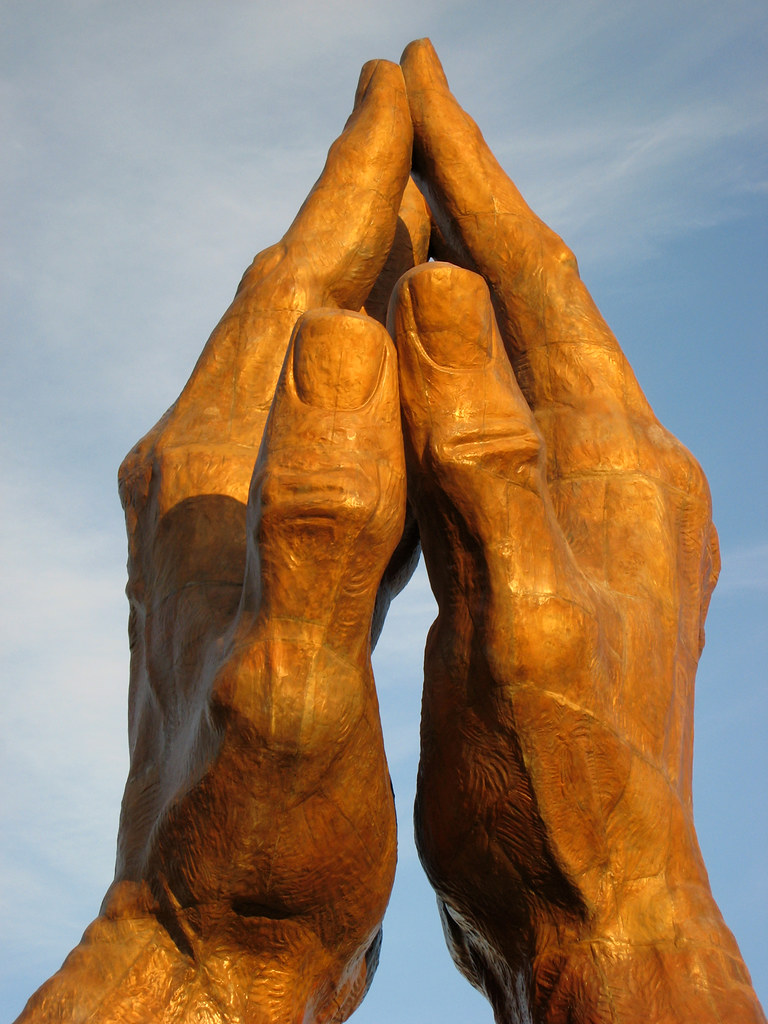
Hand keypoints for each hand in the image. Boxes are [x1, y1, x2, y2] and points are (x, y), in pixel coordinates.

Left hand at [18, 60, 427, 1023]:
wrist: (212, 923)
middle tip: (404, 120)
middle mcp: (200, 483)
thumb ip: (319, 513)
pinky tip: (391, 380)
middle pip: (287, 308)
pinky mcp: (255, 568)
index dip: (350, 188)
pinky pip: (316, 439)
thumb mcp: (294, 677)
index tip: (399, 91)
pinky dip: (361, 385)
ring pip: (301, 367)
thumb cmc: (261, 826)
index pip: (293, 293)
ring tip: (408, 226)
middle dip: (349, 207)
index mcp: (212, 482)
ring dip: (354, 288)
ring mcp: (224, 524)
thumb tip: (348, 336)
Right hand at [393, 39, 763, 1022]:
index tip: (418, 84)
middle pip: (544, 304)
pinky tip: (436, 372)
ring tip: (420, 215)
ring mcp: (603, 517)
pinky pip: (513, 433)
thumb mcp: (523, 614)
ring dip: (473, 284)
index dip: (476, 179)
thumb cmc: (555, 779)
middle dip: (476, 203)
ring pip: (528, 364)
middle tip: (413, 113)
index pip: (541, 283)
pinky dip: (466, 378)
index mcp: (615, 469)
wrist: (595, 894)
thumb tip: (447, 293)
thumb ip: (491, 457)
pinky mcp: (571, 561)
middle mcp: (625, 474)